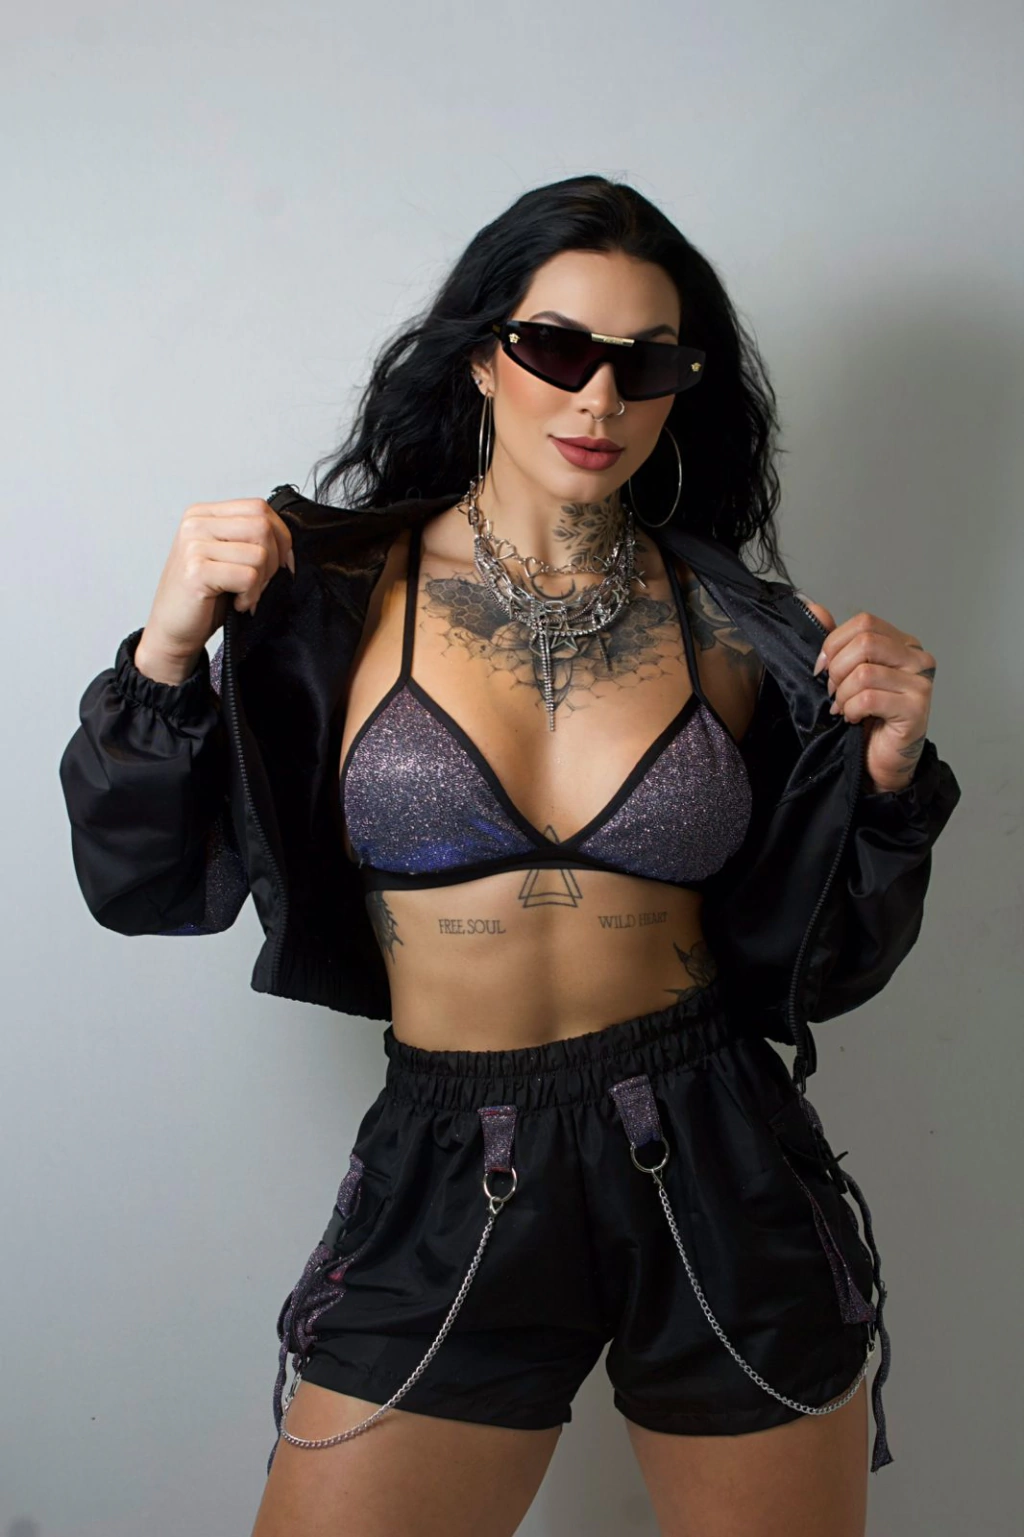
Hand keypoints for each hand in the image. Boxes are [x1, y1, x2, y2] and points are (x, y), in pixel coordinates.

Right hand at [141, 497, 295, 665]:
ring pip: (259, 554)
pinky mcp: (197, 570)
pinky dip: (250, 596)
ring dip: (260, 582)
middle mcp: (195, 524)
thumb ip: (250, 539)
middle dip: (273, 560)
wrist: (172, 629)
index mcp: (204, 515)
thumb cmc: (202, 596)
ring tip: (242, 593)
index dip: (280, 537)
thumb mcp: (227, 557)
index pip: (259, 508)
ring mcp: (194, 545)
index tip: (279, 563)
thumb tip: (287, 544)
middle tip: (258, 582)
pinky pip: (248, 576)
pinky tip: (235, 602)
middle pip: (262, 527)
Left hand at [799, 599, 935, 793]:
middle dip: (837, 670)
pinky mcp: (917, 708)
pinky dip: (852, 709)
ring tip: (845, 708)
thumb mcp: (845, 675)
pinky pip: (869, 697)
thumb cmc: (866, 718)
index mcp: (902, 643)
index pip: (864, 622)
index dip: (834, 643)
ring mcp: (921, 682)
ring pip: (864, 672)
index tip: (822, 669)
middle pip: (865, 642)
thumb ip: (835, 643)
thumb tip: (814, 608)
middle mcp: (917, 658)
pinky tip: (855, 718)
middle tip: (833, 692)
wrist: (880, 761)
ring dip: (843, 695)